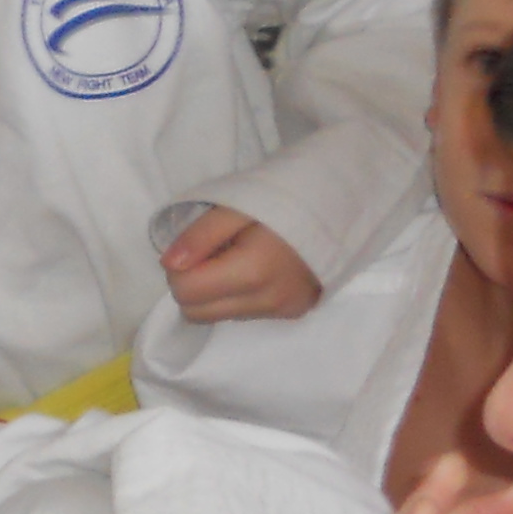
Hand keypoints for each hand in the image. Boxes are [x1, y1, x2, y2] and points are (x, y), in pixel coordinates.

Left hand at [161, 207, 323, 322]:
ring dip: (215, 292)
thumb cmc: (287, 197)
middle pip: (197, 313)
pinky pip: (245, 313)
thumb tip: (169, 264)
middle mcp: (268, 299)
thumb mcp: (237, 204)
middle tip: (210, 252)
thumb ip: (200, 235)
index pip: (186, 293)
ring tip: (236, 256)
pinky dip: (238, 295)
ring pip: (219, 316)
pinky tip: (255, 267)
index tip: (194, 247)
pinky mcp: (294, 312)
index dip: (179, 270)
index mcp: (253, 271)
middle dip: (192, 285)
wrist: (343, 203)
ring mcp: (283, 309)